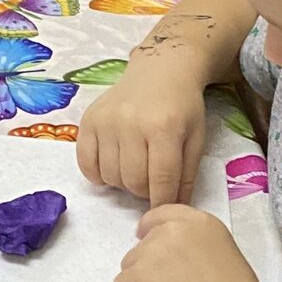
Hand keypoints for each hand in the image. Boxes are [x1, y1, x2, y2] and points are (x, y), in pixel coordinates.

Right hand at [78, 54, 208, 206]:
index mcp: (164, 128)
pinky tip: (112, 166)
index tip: (164, 209)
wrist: (160, 71)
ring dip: (123, 182)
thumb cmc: (182, 106)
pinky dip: (99, 174)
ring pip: (110, 176)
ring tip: (135, 168)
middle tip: (151, 182)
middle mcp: (131, 123)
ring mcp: (106, 121)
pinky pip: (86, 163)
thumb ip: (186, 175)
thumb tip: (175, 208)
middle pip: (132, 181)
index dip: (163, 202)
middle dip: (144, 192)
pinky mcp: (88, 121)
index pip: (161, 180)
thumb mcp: (195, 138)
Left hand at [115, 205, 261, 281]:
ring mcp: (150, 252)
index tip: (145, 236)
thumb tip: (179, 257)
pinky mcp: (135, 276)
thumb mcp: (223, 252)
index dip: (150, 228)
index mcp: (197, 222)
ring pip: (129, 265)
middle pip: (143, 244)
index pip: (161, 215)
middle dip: (149, 264)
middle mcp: (170, 231)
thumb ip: (195, 244)